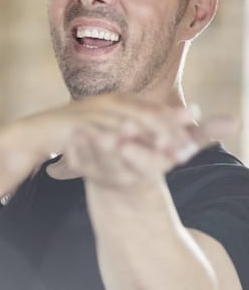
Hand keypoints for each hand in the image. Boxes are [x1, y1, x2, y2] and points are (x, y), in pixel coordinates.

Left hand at [53, 95, 238, 190]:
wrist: (128, 184)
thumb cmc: (158, 156)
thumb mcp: (182, 146)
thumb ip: (204, 133)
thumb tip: (237, 120)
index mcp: (152, 169)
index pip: (148, 162)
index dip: (141, 150)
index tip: (133, 131)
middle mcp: (128, 176)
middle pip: (120, 162)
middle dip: (113, 147)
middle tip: (104, 132)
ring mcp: (104, 175)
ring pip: (96, 162)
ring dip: (90, 146)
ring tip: (83, 128)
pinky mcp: (86, 171)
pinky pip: (78, 161)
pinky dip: (75, 149)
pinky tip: (72, 133)